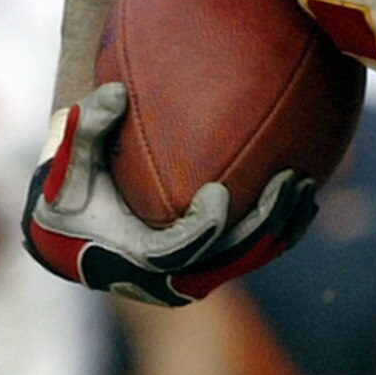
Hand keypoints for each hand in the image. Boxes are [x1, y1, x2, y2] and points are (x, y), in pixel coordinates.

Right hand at [23, 81, 317, 306]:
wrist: (72, 239)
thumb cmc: (69, 196)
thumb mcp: (68, 165)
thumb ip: (86, 128)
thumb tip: (115, 92)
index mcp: (136, 261)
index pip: (178, 252)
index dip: (202, 228)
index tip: (220, 194)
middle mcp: (172, 282)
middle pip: (231, 260)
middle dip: (266, 223)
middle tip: (291, 182)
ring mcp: (195, 280)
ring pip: (250, 260)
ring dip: (283, 226)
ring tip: (308, 187)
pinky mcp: (211, 272)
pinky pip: (251, 254)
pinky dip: (277, 228)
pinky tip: (302, 196)